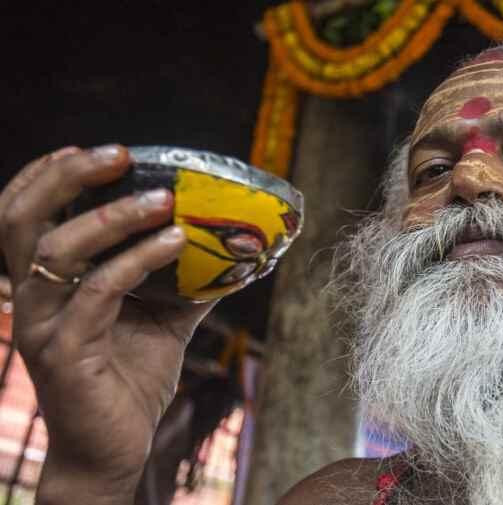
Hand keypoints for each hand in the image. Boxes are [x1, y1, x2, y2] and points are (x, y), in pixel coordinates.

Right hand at [0, 145, 215, 502]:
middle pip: (20, 219)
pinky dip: (138, 260)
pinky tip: (176, 243)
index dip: (45, 176)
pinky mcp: (63, 353)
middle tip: (118, 155)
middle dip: (65, 178)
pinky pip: (99, 292)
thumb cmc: (129, 380)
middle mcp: (31, 298)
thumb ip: (186, 284)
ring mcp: (43, 325)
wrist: (114, 449)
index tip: (90, 149)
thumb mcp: (163, 322)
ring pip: (57, 251)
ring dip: (112, 217)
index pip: (22, 215)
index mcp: (45, 285)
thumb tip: (234, 252)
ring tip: (164, 200)